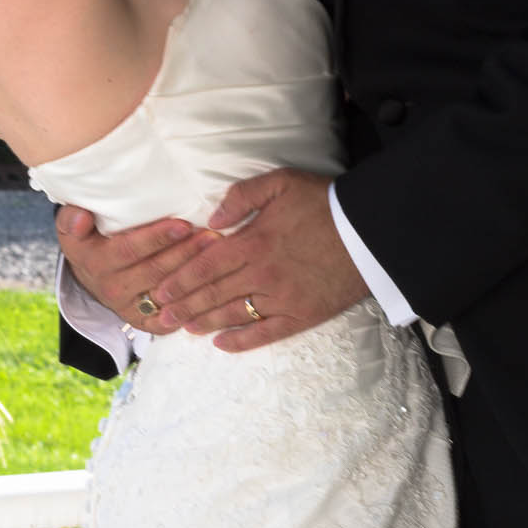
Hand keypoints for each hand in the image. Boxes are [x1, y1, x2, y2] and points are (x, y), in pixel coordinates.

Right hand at [56, 204, 221, 330]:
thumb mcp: (72, 228)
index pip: (130, 250)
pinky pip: (170, 317)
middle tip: (213, 237)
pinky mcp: (142, 322)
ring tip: (218, 254)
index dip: (157, 238)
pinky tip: (211, 288)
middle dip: (186, 253)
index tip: (183, 224)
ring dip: (194, 275)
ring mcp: (128, 308)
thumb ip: (72, 219)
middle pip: (155, 271)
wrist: (89, 276)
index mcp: (96, 262)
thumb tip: (80, 217)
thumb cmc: (89, 240)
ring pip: (167, 292)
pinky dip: (191, 305)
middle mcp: (112, 289)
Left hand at [149, 169, 368, 352]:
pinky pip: (266, 333)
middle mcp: (262, 275)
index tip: (158, 291)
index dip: (179, 281)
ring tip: (183, 329)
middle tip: (157, 319)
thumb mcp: (281, 183)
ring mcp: (282, 298)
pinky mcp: (302, 315)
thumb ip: (241, 197)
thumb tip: (212, 220)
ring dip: (205, 323)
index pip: (204, 266)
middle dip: (182, 307)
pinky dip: (242, 341)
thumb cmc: (324, 203)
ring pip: (234, 315)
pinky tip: (222, 344)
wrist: (370, 231)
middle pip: (213, 294)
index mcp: (252, 243)